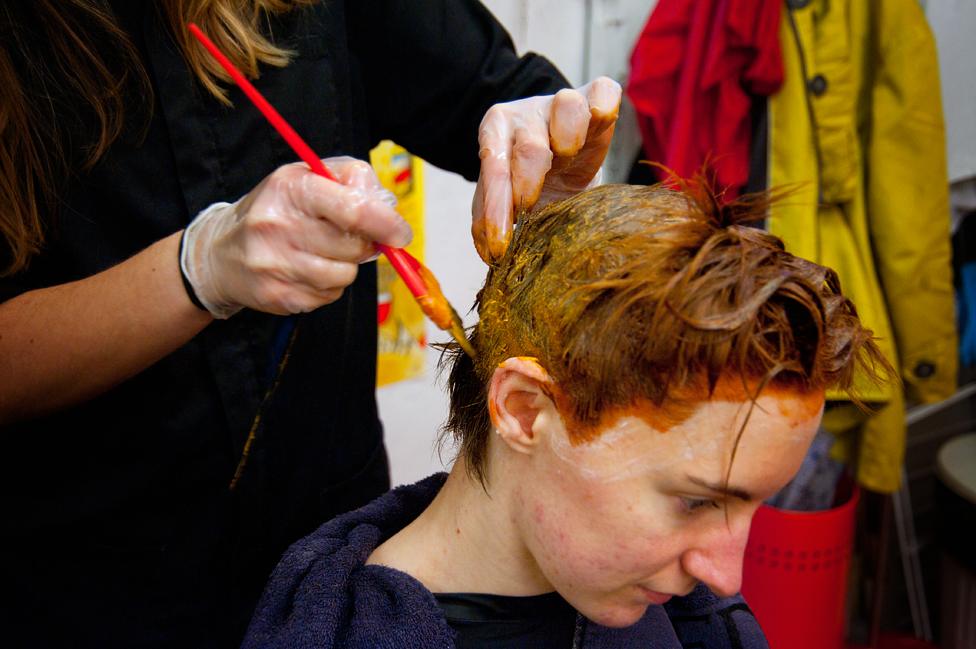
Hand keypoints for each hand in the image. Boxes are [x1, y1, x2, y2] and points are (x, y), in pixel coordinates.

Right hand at [180, 157, 410, 317]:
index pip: (354, 209)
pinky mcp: (278, 296)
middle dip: (364, 245)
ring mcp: (276, 264)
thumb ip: (353, 180)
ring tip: (323, 254)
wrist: (222, 252)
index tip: (400, 234)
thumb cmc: (277, 210)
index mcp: (292, 188)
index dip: (387, 224)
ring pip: (345, 275)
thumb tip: (387, 208)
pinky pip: (328, 297)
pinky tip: (307, 271)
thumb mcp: (308, 177)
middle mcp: (279, 226)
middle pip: (354, 246)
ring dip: (345, 267)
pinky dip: (327, 286)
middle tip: (350, 238)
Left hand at [471, 76, 620, 262]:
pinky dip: (603, 106)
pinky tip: (600, 124)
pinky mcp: (595, 98)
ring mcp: (562, 102)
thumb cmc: (532, 182)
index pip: (494, 168)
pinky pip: (603, 91)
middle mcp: (527, 114)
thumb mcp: (507, 200)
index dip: (497, 208)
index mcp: (496, 132)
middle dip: (528, 184)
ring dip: (567, 141)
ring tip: (566, 160)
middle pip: (529, 147)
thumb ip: (492, 219)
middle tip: (531, 210)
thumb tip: (491, 252)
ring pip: (566, 108)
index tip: (501, 244)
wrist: (564, 162)